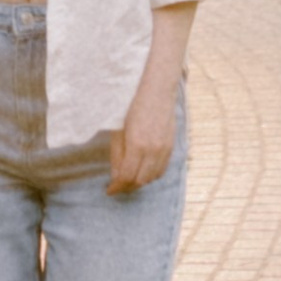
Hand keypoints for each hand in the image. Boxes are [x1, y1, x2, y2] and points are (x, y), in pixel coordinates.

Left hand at [108, 74, 179, 194]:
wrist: (157, 89)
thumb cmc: (132, 105)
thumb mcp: (118, 130)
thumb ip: (117, 155)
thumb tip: (115, 176)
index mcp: (138, 145)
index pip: (127, 176)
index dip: (117, 187)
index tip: (109, 190)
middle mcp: (154, 150)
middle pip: (140, 181)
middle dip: (127, 187)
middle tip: (116, 187)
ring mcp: (165, 149)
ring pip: (152, 178)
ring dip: (139, 182)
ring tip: (128, 180)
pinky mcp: (171, 146)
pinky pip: (162, 169)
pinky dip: (151, 175)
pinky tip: (142, 172)